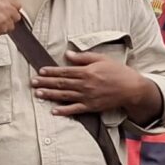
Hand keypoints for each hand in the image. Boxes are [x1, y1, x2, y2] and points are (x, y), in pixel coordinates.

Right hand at [0, 0, 22, 48]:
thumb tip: (6, 5)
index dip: (7, 7)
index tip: (0, 12)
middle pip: (16, 7)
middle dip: (10, 14)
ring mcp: (4, 9)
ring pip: (15, 18)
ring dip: (7, 23)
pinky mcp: (5, 21)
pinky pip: (11, 28)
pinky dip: (3, 31)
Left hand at [33, 49, 147, 118]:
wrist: (131, 88)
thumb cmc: (117, 71)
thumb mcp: (101, 59)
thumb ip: (83, 57)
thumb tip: (67, 54)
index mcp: (87, 71)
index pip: (65, 71)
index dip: (51, 71)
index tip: (40, 71)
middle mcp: (85, 84)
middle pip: (61, 83)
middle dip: (46, 83)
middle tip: (32, 82)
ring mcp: (87, 96)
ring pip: (65, 96)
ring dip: (50, 95)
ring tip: (38, 94)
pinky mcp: (91, 107)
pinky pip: (75, 109)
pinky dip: (64, 111)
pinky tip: (53, 111)